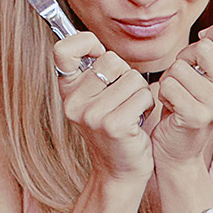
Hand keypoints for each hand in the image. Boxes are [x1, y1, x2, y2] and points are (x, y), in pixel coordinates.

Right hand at [52, 31, 153, 187]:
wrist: (120, 172)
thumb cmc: (114, 130)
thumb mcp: (95, 100)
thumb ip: (92, 72)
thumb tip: (91, 40)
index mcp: (68, 92)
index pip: (64, 50)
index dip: (86, 43)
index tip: (99, 53)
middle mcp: (74, 103)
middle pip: (112, 60)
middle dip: (127, 76)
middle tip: (124, 99)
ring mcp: (92, 115)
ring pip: (133, 78)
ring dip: (141, 94)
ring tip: (132, 112)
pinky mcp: (114, 125)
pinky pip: (143, 95)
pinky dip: (148, 105)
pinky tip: (139, 121)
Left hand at [149, 22, 212, 166]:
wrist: (177, 151)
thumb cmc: (184, 109)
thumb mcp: (203, 81)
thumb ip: (210, 57)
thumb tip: (208, 34)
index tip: (204, 39)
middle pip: (204, 48)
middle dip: (184, 58)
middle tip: (182, 78)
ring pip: (180, 67)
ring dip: (169, 79)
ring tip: (175, 96)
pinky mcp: (197, 116)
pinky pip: (170, 85)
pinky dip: (163, 92)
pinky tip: (170, 106)